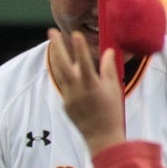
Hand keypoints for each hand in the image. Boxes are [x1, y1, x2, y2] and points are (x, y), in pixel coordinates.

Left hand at [46, 30, 125, 151]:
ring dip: (55, 57)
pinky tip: (61, 64)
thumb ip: (109, 68)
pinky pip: (63, 84)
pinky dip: (61, 73)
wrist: (102, 136)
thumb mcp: (114, 88)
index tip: (75, 34)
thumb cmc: (112, 111)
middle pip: (63, 64)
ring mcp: (69, 97)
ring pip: (58, 73)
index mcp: (91, 85)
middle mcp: (77, 89)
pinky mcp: (65, 103)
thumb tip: (108, 52)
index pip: (84, 62)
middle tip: (52, 31)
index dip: (79, 47)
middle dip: (57, 47)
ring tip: (52, 43)